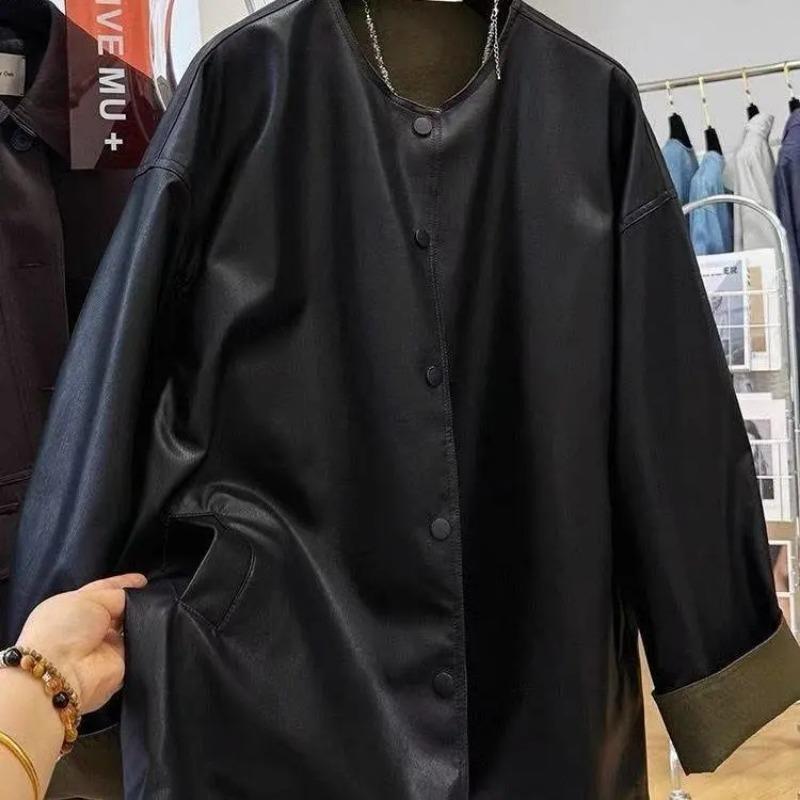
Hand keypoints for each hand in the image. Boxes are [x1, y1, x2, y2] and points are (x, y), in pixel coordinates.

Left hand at [15, 574, 146, 713]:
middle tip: (151, 595)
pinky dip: (147, 641)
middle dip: (134, 602)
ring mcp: (106, 646)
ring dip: (141, 621)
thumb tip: (135, 600)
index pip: (105, 590)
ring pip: (132, 628)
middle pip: (120, 609)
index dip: (124, 584)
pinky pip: (140, 648)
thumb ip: (117, 595)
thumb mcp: (89, 597)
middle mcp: (90, 627)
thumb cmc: (64, 629)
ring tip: (153, 611)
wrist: (61, 672)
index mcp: (75, 607)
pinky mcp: (120, 664)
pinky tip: (155, 631)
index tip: (143, 580)